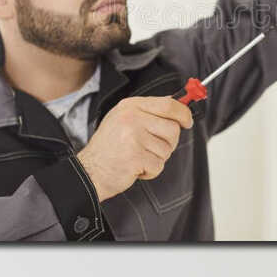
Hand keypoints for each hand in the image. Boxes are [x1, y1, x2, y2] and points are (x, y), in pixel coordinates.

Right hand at [75, 96, 193, 201]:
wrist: (90, 170)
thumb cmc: (109, 148)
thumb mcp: (124, 120)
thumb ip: (149, 113)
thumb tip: (179, 108)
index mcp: (131, 106)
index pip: (169, 104)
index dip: (183, 114)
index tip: (187, 121)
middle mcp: (132, 118)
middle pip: (172, 129)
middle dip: (168, 143)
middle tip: (150, 149)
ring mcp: (133, 137)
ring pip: (167, 149)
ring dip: (156, 159)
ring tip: (137, 158)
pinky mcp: (136, 157)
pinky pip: (159, 165)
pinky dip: (150, 171)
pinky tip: (135, 168)